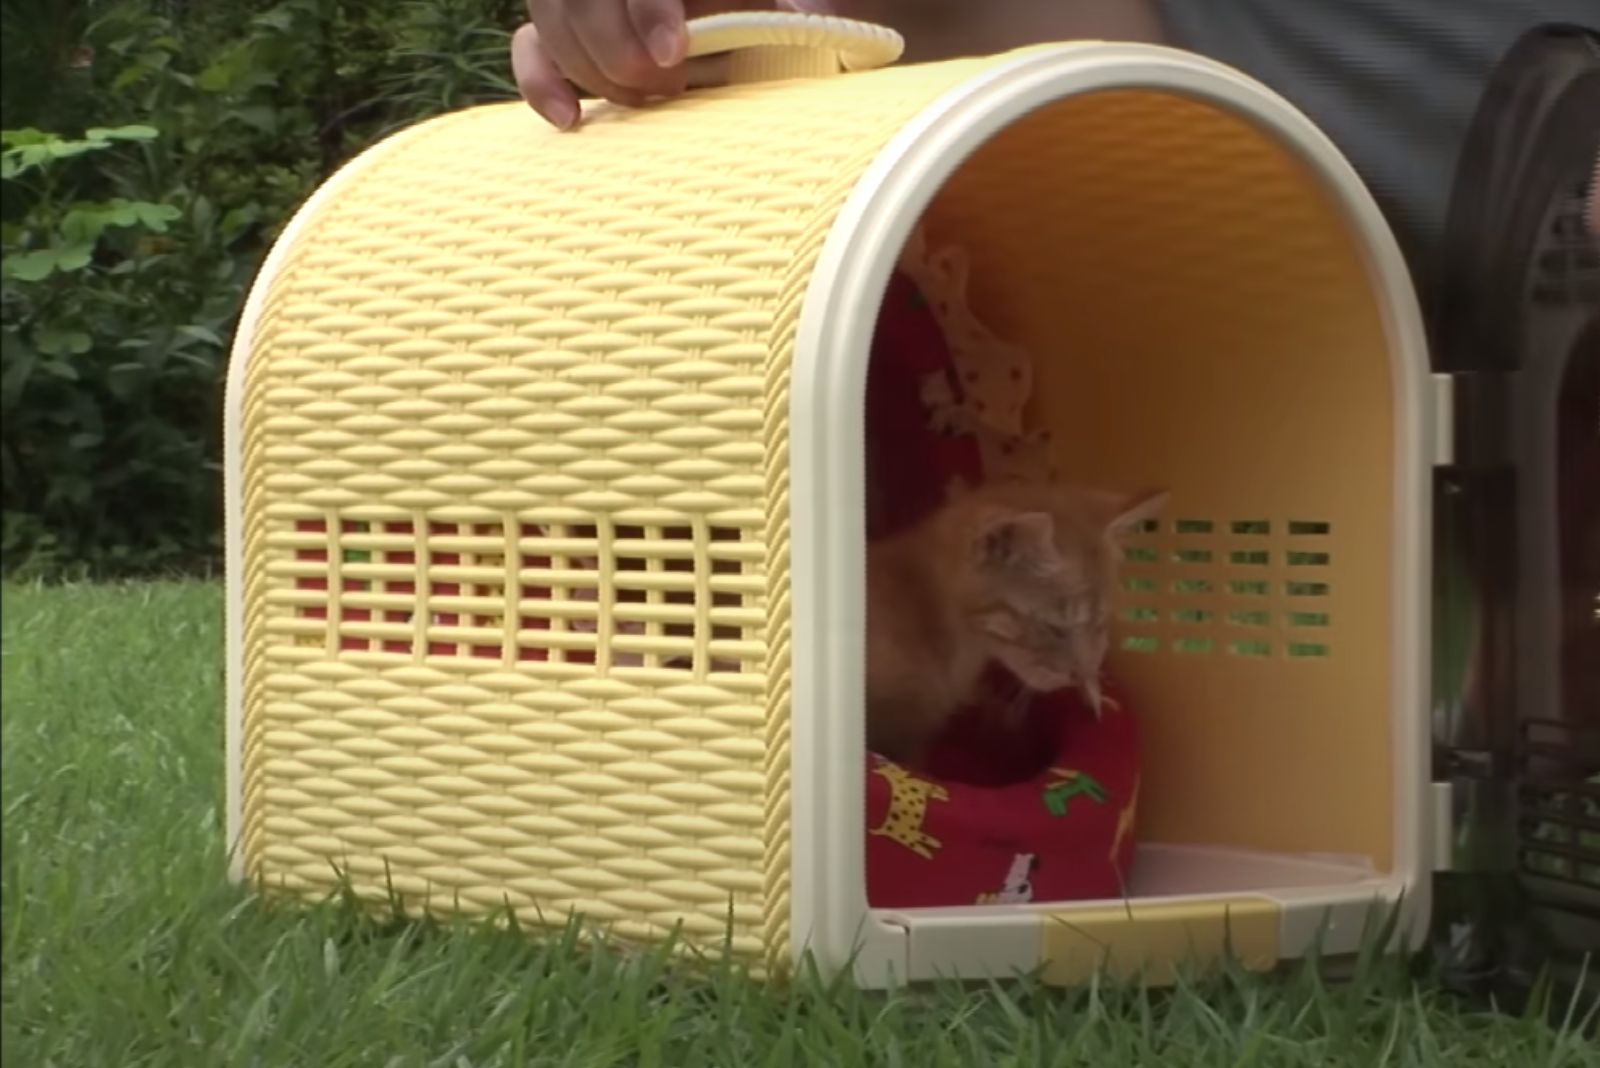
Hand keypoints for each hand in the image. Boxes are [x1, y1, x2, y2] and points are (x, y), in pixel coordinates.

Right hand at [511, 0, 833, 129]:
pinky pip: (530, 49)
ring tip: (648, 100)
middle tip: (670, 87)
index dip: (649, 10)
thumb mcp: (766, 12)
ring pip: (553, 18)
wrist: (736, 27)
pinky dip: (542, 84)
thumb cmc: (760, 19)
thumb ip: (768, 13)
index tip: (673, 53)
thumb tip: (770, 27)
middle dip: (622, 51)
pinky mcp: (556, 31)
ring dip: (595, 71)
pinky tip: (571, 119)